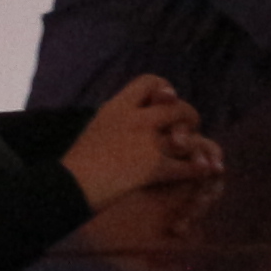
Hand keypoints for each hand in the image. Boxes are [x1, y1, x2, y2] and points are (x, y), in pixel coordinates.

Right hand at [64, 78, 227, 207]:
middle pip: (177, 106)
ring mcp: (145, 142)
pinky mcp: (153, 167)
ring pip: (186, 134)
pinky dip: (197, 169)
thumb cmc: (73, 167)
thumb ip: (114, 122)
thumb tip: (124, 120)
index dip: (165, 88)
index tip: (167, 99)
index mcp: (117, 107)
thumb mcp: (94, 131)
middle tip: (189, 126)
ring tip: (201, 150)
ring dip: (196, 142)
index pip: (149, 81)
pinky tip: (203, 171)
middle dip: (187, 116)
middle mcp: (135, 119)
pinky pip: (186, 165)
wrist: (66, 189)